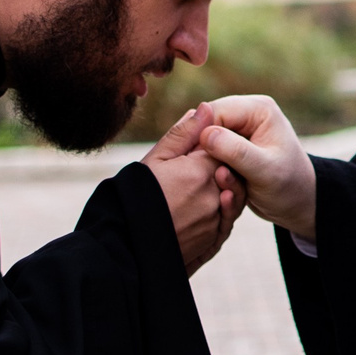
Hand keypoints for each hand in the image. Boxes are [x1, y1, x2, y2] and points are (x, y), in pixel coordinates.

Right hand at [144, 106, 238, 276]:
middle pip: (228, 171)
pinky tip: (196, 211)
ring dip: (218, 191)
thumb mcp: (156, 160)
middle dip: (214, 169)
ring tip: (188, 193)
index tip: (190, 153)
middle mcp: (214, 194)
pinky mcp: (215, 239)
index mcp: (200, 170)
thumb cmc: (135, 197)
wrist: (126, 246)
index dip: (208, 147)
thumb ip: (183, 133)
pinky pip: (225, 219)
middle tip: (186, 174)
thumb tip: (205, 108)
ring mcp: (216, 219)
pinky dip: (216, 212)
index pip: (220, 147)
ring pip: (229, 196)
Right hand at [195, 94, 318, 241]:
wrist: (298, 202)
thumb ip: (237, 152)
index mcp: (258, 109)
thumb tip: (206, 134)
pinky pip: (209, 151)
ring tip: (221, 182)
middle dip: (203, 150)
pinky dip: (211, 167)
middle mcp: (247, 112)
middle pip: (205, 123)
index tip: (196, 164)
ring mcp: (239, 128)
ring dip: (207, 161)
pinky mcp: (232, 144)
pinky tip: (222, 183)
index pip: (214, 112)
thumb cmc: (289, 186)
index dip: (200, 135)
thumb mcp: (265, 171)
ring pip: (204, 139)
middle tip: (209, 176)